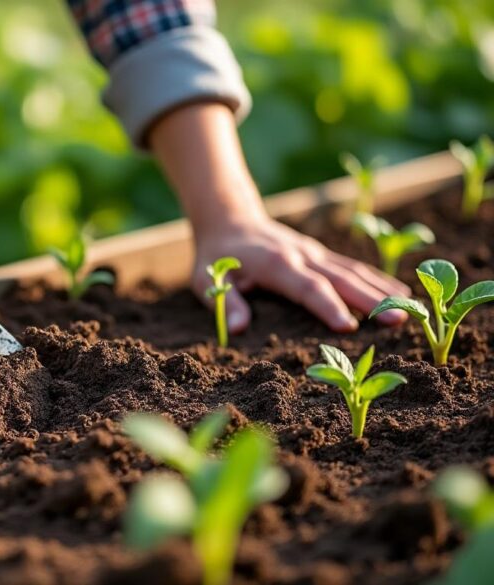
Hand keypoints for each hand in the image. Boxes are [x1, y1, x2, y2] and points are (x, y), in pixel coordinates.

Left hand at [190, 216, 411, 333]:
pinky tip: (400, 294)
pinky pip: (353, 266)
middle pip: (341, 277)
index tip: (349, 327)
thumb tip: (238, 328)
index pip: (307, 286)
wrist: (229, 219)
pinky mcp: (321, 255)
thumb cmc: (217, 256)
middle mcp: (301, 255)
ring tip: (412, 309)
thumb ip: (225, 301)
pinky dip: (378, 279)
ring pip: (354, 270)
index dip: (327, 306)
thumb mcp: (207, 279)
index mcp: (275, 264)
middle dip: (371, 299)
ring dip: (382, 289)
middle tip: (399, 319)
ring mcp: (315, 253)